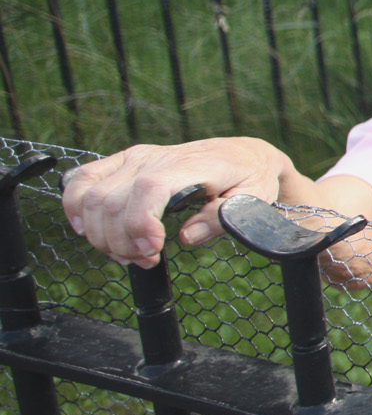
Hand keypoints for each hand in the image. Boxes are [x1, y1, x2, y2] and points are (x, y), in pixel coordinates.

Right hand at [61, 139, 297, 267]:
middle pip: (112, 200)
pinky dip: (75, 209)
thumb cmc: (251, 179)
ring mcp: (136, 157)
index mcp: (192, 165)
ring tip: (129, 253)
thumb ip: (224, 218)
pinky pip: (81, 180)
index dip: (139, 224)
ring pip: (91, 196)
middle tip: (146, 260)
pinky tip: (91, 232)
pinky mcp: (123, 161)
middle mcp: (157, 157)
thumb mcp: (254, 200)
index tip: (153, 252)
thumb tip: (186, 236)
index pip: (149, 188)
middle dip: (120, 242)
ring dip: (100, 235)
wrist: (244, 155)